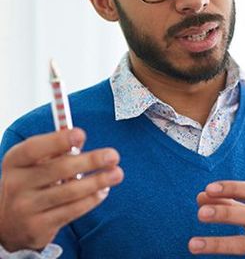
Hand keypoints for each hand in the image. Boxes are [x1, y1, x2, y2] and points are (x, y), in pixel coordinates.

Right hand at [0, 128, 123, 251]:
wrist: (8, 224)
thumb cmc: (30, 184)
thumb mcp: (33, 165)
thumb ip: (54, 152)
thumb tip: (80, 140)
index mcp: (15, 162)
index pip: (34, 149)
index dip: (58, 141)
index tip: (81, 134)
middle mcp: (16, 184)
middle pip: (58, 169)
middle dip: (90, 161)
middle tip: (113, 156)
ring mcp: (26, 207)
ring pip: (70, 192)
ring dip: (98, 181)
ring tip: (117, 173)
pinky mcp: (38, 227)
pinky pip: (72, 211)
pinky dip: (91, 200)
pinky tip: (103, 191)